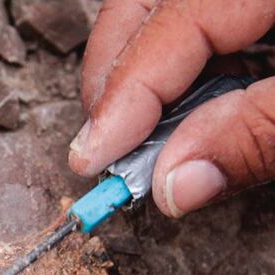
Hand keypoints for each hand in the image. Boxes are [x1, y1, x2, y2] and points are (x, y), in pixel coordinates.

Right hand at [69, 0, 274, 217]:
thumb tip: (174, 181)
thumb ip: (257, 134)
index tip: (93, 157)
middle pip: (145, 3)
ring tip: (145, 134)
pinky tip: (188, 103)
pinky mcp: (252, 3)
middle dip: (112, 74)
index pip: (169, 20)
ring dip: (141, 70)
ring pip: (159, 9)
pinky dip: (180, 61)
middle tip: (105, 143)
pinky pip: (195, 15)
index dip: (123, 94)